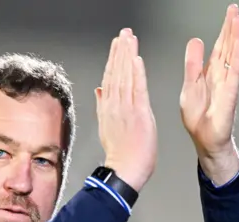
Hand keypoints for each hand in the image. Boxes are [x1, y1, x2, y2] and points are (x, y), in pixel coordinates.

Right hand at [95, 28, 156, 191]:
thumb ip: (103, 106)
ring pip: (125, 77)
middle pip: (117, 73)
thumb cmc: (121, 154)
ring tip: (128, 40)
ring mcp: (126, 109)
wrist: (124, 170)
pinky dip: (136, 74)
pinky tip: (136, 60)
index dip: (113, 60)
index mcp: (108, 108)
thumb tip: (99, 91)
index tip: (116, 45)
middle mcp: (115, 106)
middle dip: (120, 52)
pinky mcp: (139, 113)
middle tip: (123, 35)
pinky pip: (137, 89)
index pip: (110, 78)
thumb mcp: (107, 127)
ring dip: (127, 57)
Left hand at [179, 4, 238, 183]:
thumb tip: (195, 41)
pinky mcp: (229, 96)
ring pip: (232, 57)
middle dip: (232, 28)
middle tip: (236, 10)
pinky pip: (233, 74)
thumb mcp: (189, 86)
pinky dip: (236, 58)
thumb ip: (192, 65)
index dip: (224, 30)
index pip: (219, 47)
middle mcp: (221, 77)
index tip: (230, 13)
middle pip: (227, 47)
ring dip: (236, 38)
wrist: (205, 140)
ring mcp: (227, 85)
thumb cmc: (198, 118)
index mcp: (209, 74)